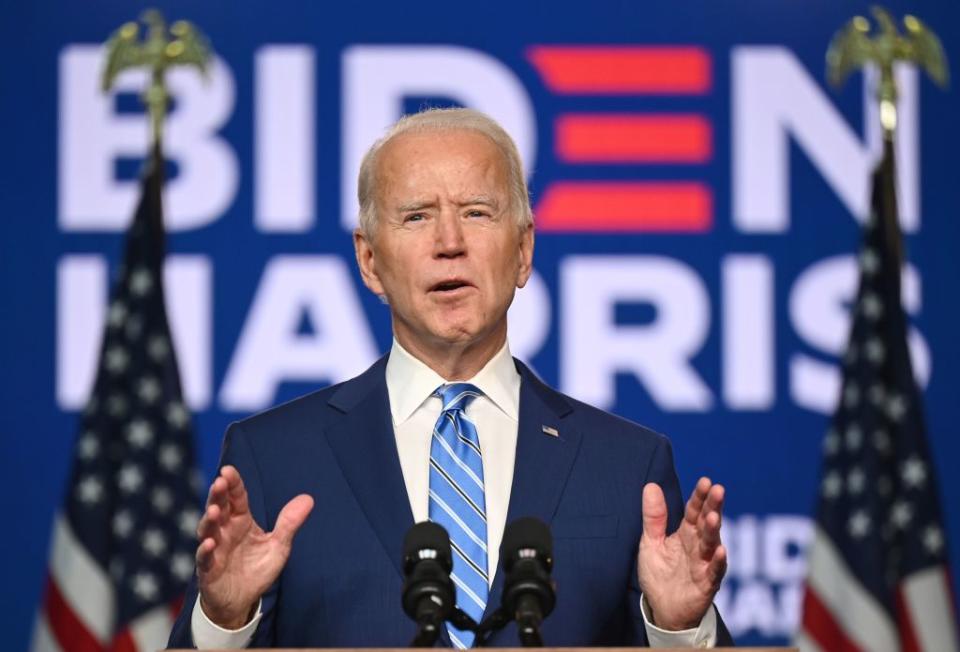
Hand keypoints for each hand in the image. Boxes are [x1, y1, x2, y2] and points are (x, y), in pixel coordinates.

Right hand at [195, 465, 313, 628]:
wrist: (242, 600)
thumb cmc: (257, 569)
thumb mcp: (278, 546)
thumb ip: (289, 523)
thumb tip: (308, 498)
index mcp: (241, 521)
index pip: (236, 498)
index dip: (233, 484)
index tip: (228, 470)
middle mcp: (225, 531)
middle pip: (219, 508)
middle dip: (217, 496)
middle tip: (219, 482)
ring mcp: (214, 549)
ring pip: (207, 530)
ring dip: (209, 520)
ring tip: (214, 511)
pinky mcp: (208, 569)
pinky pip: (204, 558)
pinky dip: (205, 550)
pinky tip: (208, 543)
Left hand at [636, 477, 726, 630]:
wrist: (662, 610)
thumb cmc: (660, 574)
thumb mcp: (651, 542)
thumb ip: (654, 517)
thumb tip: (651, 485)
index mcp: (686, 534)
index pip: (694, 511)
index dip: (699, 497)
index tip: (705, 481)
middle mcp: (698, 546)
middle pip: (707, 523)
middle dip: (713, 507)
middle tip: (718, 490)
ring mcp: (704, 564)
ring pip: (712, 544)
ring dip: (714, 531)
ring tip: (714, 517)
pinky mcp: (706, 584)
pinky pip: (714, 572)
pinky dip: (718, 562)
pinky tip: (721, 551)